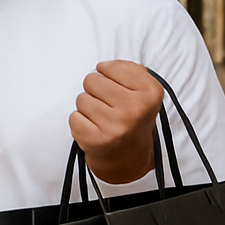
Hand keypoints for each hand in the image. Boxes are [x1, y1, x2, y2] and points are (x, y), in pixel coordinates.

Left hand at [69, 61, 163, 184]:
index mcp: (150, 93)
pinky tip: (95, 129)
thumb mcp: (144, 92)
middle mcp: (135, 109)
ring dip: (88, 107)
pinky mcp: (96, 140)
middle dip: (96, 91)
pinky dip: (81, 122)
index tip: (117, 88)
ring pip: (81, 99)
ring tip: (102, 118)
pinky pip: (74, 117)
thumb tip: (105, 66)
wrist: (129, 157)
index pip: (109, 66)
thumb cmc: (132, 119)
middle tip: (108, 105)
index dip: (108, 75)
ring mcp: (115, 126)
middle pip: (92, 80)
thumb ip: (129, 70)